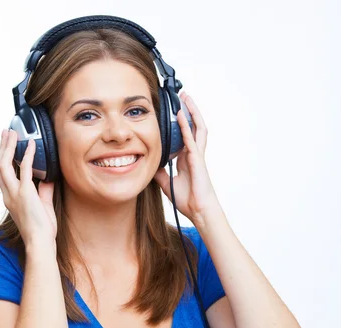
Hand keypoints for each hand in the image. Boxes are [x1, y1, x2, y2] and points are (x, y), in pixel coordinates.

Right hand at [0, 129, 56, 246]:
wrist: (40, 242)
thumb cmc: (42, 230)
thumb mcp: (43, 207)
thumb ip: (44, 192)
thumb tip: (48, 179)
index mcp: (10, 198)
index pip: (2, 175)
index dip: (2, 158)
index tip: (5, 146)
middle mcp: (9, 195)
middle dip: (2, 147)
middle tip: (5, 133)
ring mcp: (15, 194)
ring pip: (4, 165)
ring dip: (8, 147)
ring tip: (12, 134)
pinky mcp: (26, 194)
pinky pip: (25, 170)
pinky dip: (28, 156)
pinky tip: (31, 145)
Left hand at [154, 92, 219, 222]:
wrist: (198, 211)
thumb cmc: (188, 200)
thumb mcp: (166, 183)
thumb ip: (160, 172)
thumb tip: (149, 165)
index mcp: (187, 159)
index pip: (184, 135)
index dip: (180, 123)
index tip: (173, 112)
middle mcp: (193, 154)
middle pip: (193, 127)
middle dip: (189, 111)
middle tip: (182, 97)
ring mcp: (197, 155)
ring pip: (197, 127)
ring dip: (192, 112)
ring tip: (186, 98)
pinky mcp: (197, 159)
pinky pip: (192, 138)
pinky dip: (186, 125)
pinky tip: (181, 114)